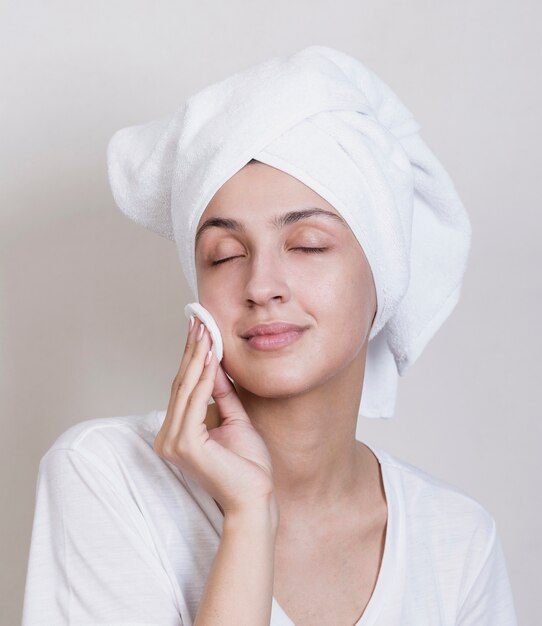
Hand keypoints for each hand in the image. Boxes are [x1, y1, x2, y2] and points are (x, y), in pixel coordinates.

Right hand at [153, 316, 277, 517]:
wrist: (256, 497)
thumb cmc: (247, 465)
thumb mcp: (235, 419)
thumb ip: (221, 393)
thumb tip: (213, 363)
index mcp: (176, 433)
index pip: (183, 388)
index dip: (191, 358)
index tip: (198, 330)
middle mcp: (168, 437)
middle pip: (181, 384)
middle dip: (191, 351)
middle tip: (198, 320)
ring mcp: (173, 442)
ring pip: (186, 389)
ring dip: (197, 357)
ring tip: (205, 330)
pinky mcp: (185, 445)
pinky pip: (195, 402)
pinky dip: (203, 378)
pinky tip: (210, 357)